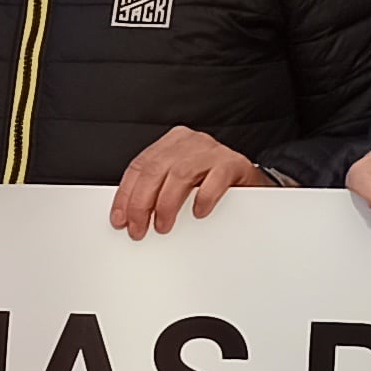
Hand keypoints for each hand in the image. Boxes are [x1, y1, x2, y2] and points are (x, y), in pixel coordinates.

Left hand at [110, 124, 264, 239]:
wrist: (251, 183)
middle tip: (138, 228)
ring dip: (166, 204)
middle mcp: (190, 142)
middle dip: (141, 203)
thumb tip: (129, 216)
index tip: (120, 219)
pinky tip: (197, 213)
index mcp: (172, 143)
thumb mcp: (178, 183)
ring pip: (180, 174)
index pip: (139, 166)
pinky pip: (214, 180)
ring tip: (163, 226)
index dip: (125, 195)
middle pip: (155, 170)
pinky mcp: (234, 163)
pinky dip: (203, 198)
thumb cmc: (211, 183)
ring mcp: (212, 150)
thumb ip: (156, 190)